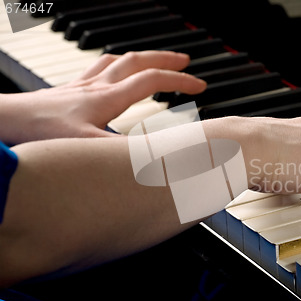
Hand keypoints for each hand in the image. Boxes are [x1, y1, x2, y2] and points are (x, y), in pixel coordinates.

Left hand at [0, 51, 206, 143]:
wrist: (5, 120)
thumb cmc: (40, 132)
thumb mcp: (88, 147)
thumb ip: (124, 154)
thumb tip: (158, 160)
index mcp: (108, 98)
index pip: (152, 81)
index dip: (180, 82)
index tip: (200, 85)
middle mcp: (97, 86)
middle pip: (138, 61)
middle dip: (165, 60)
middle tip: (185, 62)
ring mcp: (82, 85)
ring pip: (118, 60)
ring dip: (141, 58)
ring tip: (154, 61)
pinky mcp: (68, 89)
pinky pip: (98, 68)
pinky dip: (115, 66)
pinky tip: (113, 75)